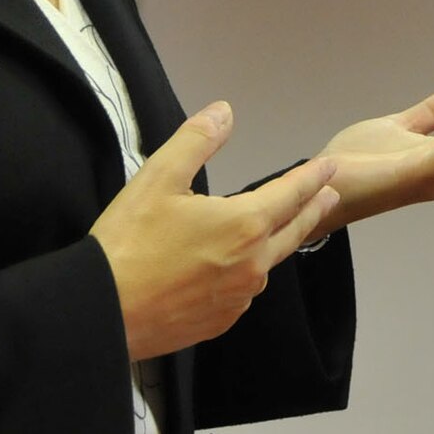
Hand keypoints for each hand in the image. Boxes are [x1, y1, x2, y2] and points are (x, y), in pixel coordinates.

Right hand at [90, 101, 338, 360]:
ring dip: (280, 241)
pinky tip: (238, 268)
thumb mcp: (158, 178)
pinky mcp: (221, 321)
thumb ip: (196, 140)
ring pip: (268, 263)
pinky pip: (244, 291)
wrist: (103, 311)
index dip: (311, 177)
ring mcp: (238, 298)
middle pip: (293, 230)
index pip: (290, 194)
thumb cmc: (129, 243)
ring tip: (282, 228)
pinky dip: (249, 272)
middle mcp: (252, 264)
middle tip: (330, 195)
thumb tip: (224, 112)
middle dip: (313, 209)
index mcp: (244, 224)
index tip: (329, 166)